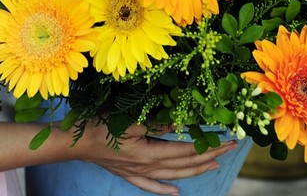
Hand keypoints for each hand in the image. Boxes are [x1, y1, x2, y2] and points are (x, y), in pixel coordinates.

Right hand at [76, 121, 239, 194]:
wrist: (75, 142)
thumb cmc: (101, 125)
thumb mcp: (132, 118)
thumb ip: (158, 122)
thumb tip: (182, 121)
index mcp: (152, 152)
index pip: (189, 149)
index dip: (210, 144)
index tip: (228, 137)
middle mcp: (149, 166)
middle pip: (186, 163)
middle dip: (211, 156)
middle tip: (231, 148)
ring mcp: (139, 172)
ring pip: (174, 175)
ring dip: (196, 171)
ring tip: (214, 165)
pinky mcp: (129, 173)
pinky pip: (150, 186)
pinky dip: (164, 190)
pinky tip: (175, 193)